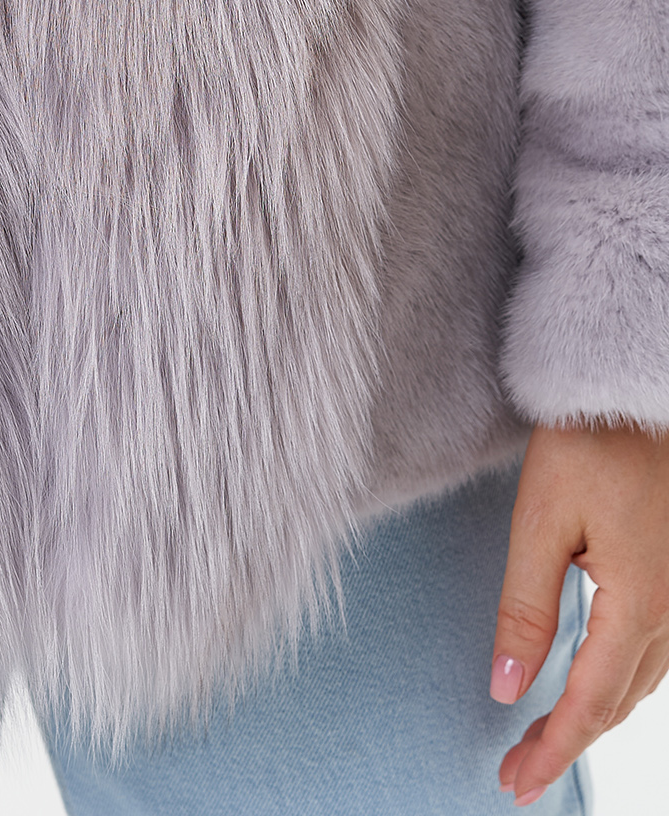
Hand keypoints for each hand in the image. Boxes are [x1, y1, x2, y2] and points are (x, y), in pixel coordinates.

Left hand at [492, 420, 668, 805]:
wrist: (640, 383)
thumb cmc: (591, 437)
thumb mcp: (542, 517)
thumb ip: (525, 606)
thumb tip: (506, 685)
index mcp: (640, 602)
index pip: (590, 702)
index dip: (551, 749)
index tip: (514, 784)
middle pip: (620, 702)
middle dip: (568, 741)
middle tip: (517, 773)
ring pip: (646, 681)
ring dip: (597, 713)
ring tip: (546, 737)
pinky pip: (660, 650)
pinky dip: (624, 680)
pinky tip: (597, 680)